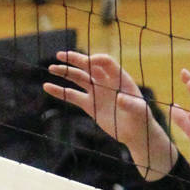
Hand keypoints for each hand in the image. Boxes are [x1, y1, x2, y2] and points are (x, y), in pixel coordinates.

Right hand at [46, 49, 174, 181]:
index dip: (96, 61)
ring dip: (65, 72)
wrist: (136, 134)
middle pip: (88, 66)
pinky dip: (60, 91)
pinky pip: (72, 96)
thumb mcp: (140, 111)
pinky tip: (48, 87)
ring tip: (52, 68)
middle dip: (75, 60)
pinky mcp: (89, 105)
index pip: (106, 63)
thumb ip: (131, 104)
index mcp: (119, 78)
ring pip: (78, 78)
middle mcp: (106, 82)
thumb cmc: (142, 120)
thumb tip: (120, 98)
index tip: (88, 63)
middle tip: (60, 55)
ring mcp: (97, 93)